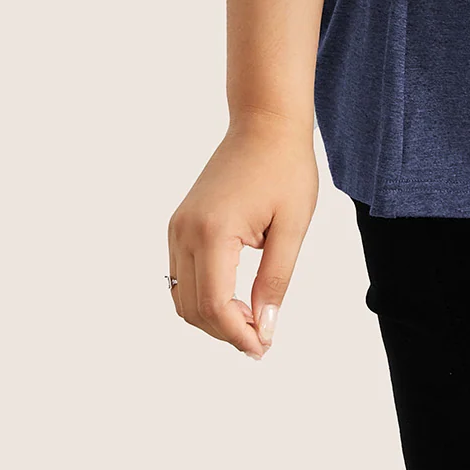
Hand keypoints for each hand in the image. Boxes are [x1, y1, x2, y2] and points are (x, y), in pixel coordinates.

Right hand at [167, 114, 318, 357]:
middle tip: (262, 338)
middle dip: (226, 332)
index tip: (264, 346)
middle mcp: (185, 231)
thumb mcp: (292, 226)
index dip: (239, 335)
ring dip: (212, 319)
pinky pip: (182, 276)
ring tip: (252, 319)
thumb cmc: (286, 168)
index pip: (216, 306)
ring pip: (182, 297)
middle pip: (194, 308)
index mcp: (214, 231)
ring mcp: (178, 227)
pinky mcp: (180, 224)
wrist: (265, 123)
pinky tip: (235, 299)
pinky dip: (203, 297)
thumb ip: (276, 281)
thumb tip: (264, 329)